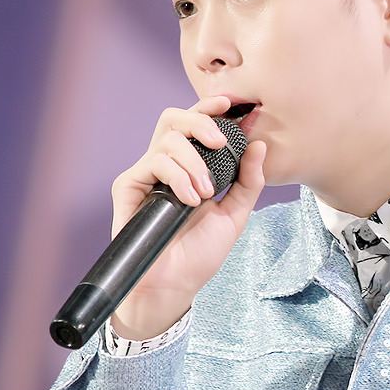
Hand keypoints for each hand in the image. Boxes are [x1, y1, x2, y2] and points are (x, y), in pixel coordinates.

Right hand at [109, 96, 266, 339]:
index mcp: (190, 166)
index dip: (209, 107)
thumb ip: (249, 180)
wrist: (176, 284)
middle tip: (221, 141)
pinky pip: (152, 163)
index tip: (232, 105)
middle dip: (200, 120)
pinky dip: (177, 177)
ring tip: (207, 192)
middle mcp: (166, 165)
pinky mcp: (128, 187)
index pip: (195, 125)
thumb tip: (260, 145)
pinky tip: (189, 199)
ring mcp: (145, 174)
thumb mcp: (235, 214)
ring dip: (193, 161)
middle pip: (173, 118)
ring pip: (166, 140)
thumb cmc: (201, 253)